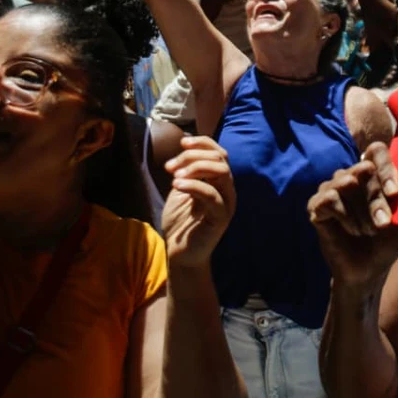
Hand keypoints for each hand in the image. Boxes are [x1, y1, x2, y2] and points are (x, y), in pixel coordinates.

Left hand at [162, 136, 235, 267]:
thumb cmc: (180, 223)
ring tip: (174, 177)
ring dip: (195, 168)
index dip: (202, 142)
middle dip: (192, 157)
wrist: (180, 254)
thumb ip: (186, 172)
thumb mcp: (181, 190)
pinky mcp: (221, 217)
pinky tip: (176, 185)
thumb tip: (183, 149)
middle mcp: (227, 189)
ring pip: (221, 171)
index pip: (218, 151)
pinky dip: (193, 185)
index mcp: (219, 181)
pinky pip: (212, 194)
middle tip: (170, 167)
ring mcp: (227, 203)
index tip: (181, 143)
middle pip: (219, 158)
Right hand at [309, 142, 397, 286]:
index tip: (394, 192)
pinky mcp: (316, 205)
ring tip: (367, 230)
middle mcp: (349, 176)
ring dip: (363, 212)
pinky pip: (330, 198)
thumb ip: (396, 196)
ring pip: (347, 182)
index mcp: (371, 175)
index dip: (386, 168)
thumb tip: (393, 181)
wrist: (368, 272)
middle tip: (382, 224)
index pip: (376, 151)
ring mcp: (330, 189)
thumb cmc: (384, 243)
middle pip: (364, 169)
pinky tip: (351, 230)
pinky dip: (346, 217)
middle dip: (377, 199)